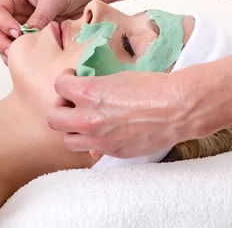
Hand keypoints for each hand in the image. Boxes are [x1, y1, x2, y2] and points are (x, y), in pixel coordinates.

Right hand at [0, 0, 101, 63]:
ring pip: (9, 43)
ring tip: (25, 58)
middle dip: (4, 42)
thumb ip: (40, 16)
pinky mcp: (36, 36)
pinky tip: (35, 59)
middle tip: (16, 51)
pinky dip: (26, 56)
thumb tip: (29, 35)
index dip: (4, 24)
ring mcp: (24, 25)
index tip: (18, 32)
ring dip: (14, 52)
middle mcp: (14, 10)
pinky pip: (25, 49)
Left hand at [48, 68, 192, 157]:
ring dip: (73, 129)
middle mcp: (89, 119)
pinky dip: (93, 142)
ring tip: (85, 120)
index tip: (72, 78)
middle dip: (61, 107)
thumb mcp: (119, 78)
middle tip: (72, 101)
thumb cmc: (153, 87)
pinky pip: (92, 151)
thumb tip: (86, 94)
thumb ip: (96, 88)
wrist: (178, 108)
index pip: (59, 86)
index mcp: (89, 94)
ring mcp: (100, 140)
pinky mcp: (113, 153)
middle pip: (54, 118)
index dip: (65, 80)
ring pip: (69, 141)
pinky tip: (104, 132)